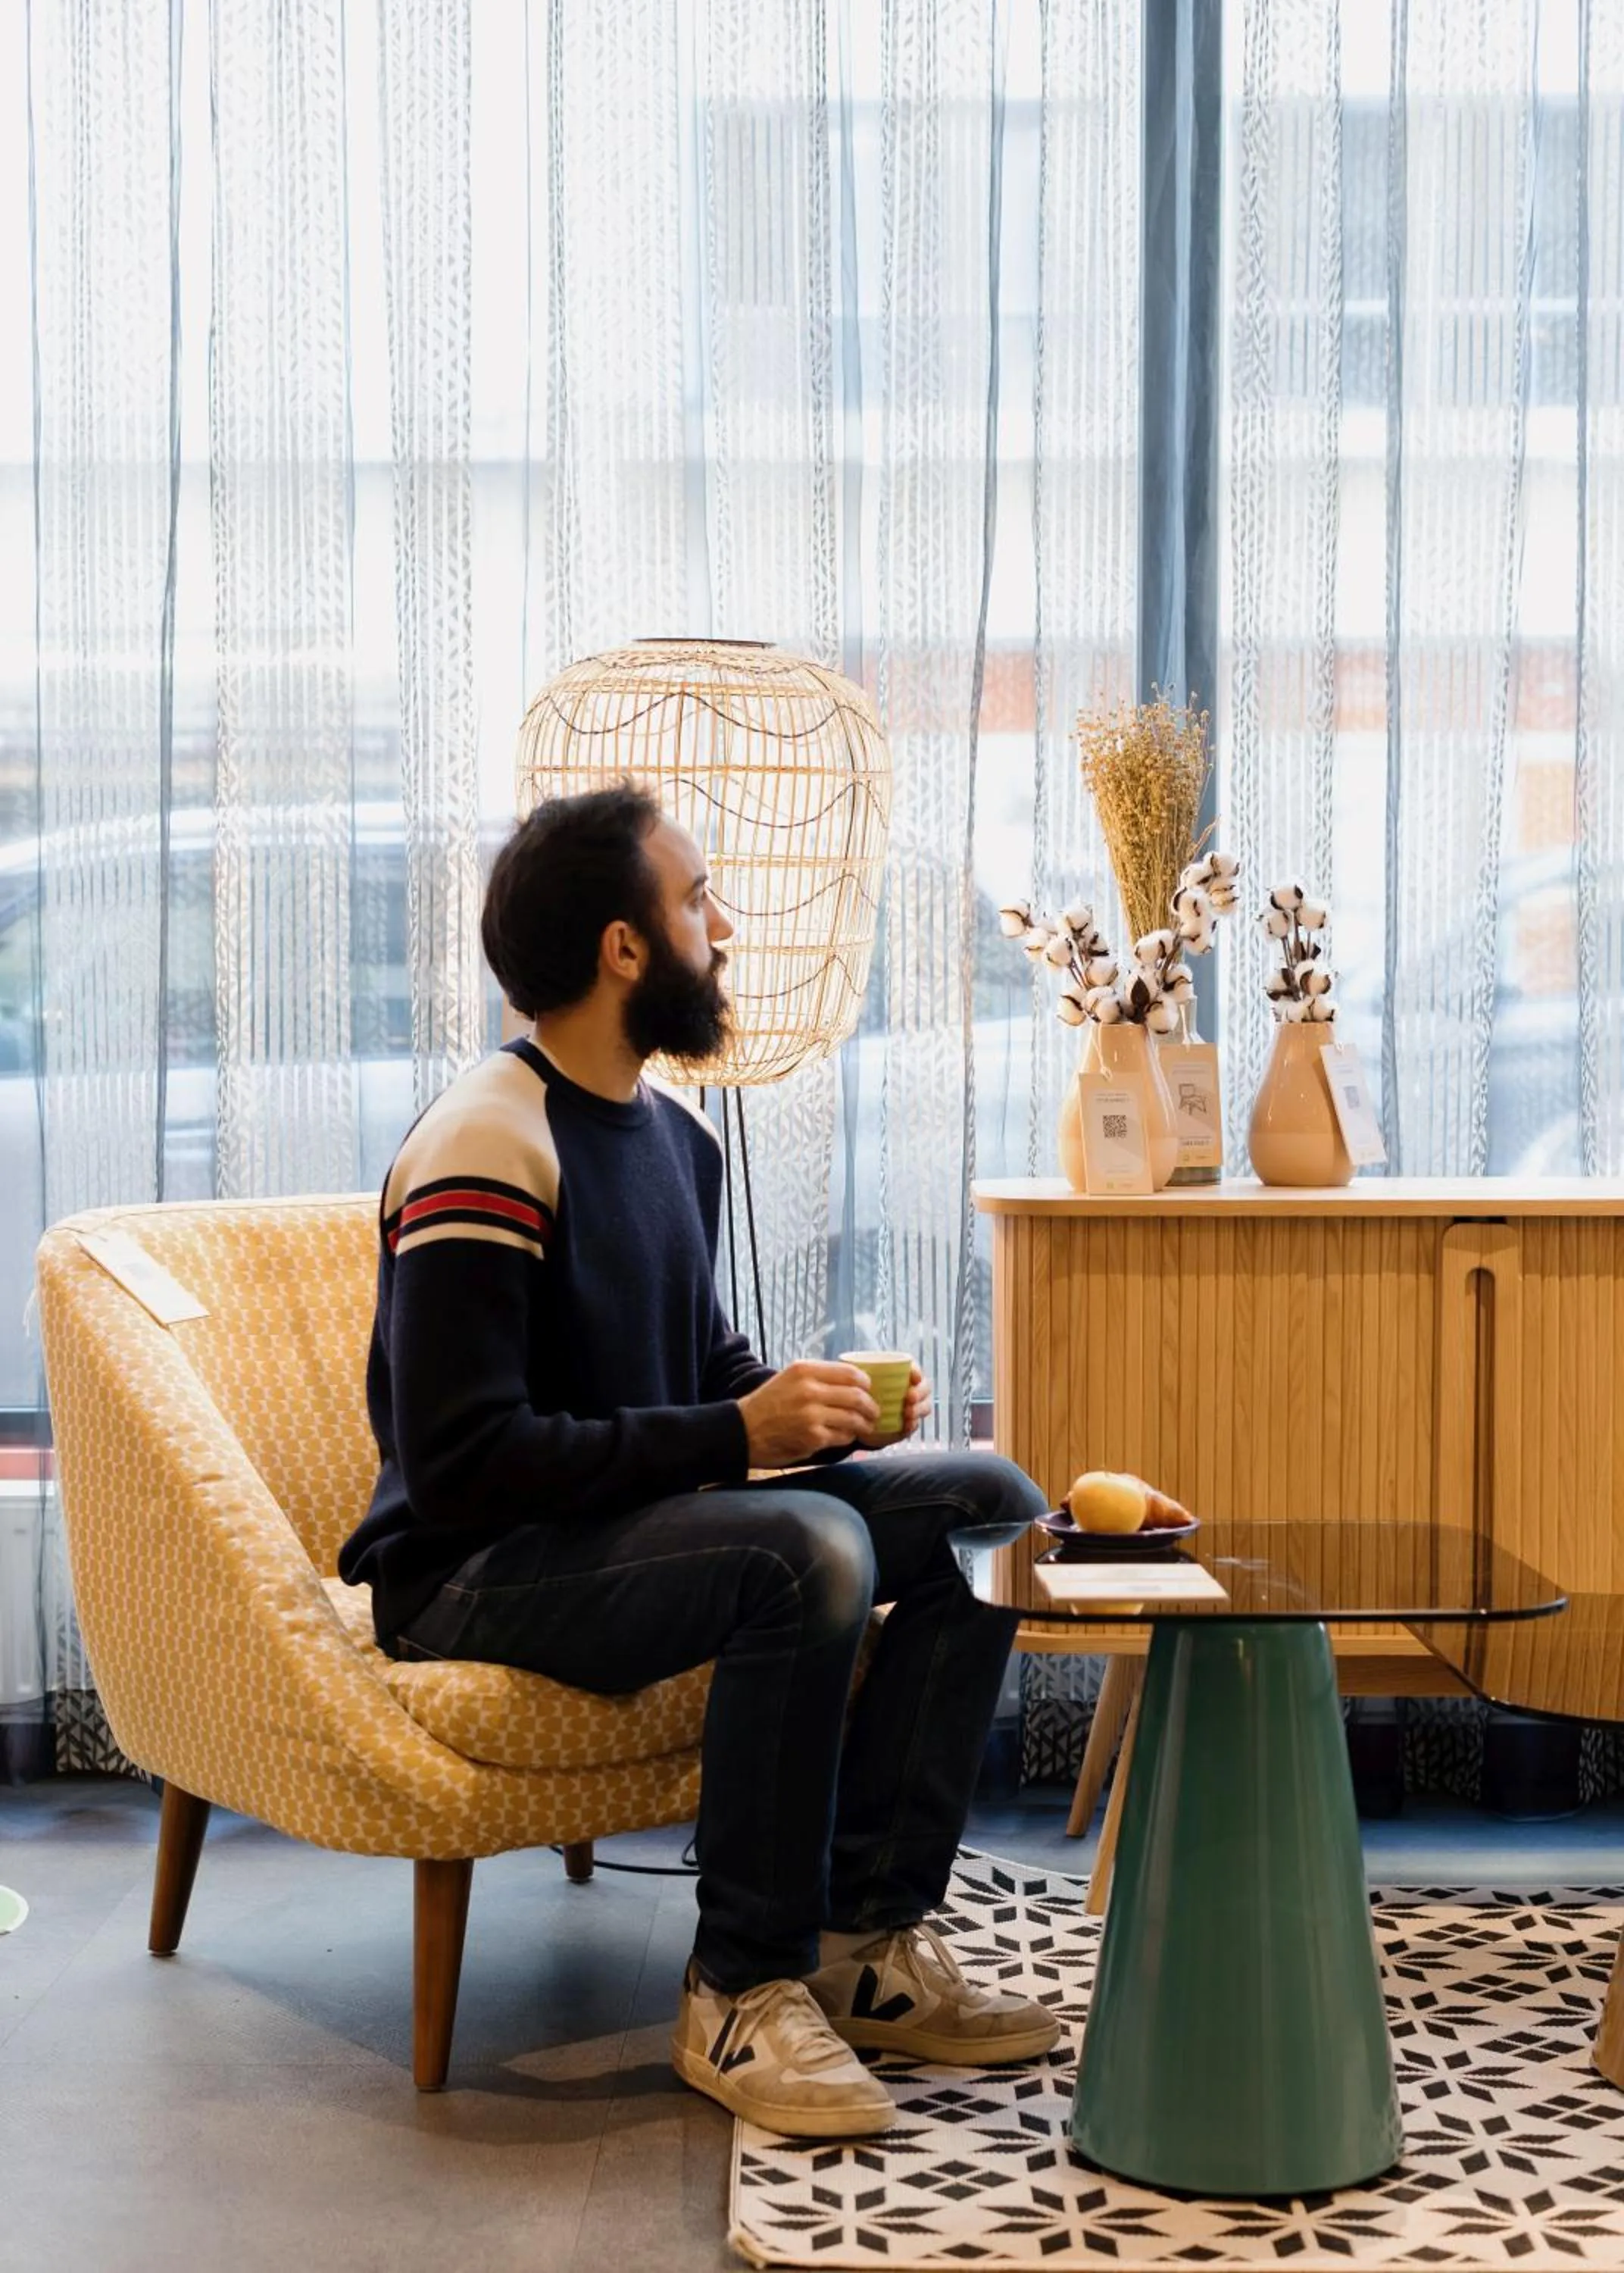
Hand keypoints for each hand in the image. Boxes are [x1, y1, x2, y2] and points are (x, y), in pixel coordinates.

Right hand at [738, 1361, 880, 1468]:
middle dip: (871, 1406)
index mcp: (805, 1370)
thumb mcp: (789, 1378)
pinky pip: (843, 1436)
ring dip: (864, 1424)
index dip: (865, 1383)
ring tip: (866, 1426)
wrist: (742, 1430)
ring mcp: (812, 1415)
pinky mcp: (813, 1437)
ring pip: (854, 1418)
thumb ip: (818, 1377)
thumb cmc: (768, 1404)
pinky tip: (846, 1436)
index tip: (868, 1389)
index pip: (850, 1373)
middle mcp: (810, 1390)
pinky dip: (848, 1437)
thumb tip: (852, 1381)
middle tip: (874, 1412)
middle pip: (857, 1396)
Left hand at [859, 1364, 932, 1448]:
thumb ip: (857, 1373)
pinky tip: (906, 1425)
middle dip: (920, 1392)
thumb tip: (849, 1369)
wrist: (857, 1420)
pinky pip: (915, 1425)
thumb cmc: (859, 1393)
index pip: (914, 1369)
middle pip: (924, 1388)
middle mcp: (910, 1389)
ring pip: (924, 1406)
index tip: (913, 1376)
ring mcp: (911, 1408)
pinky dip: (912, 1424)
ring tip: (908, 1412)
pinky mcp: (907, 1425)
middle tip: (909, 1396)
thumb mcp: (858, 1381)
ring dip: (919, 1409)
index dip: (917, 1372)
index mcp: (900, 1375)